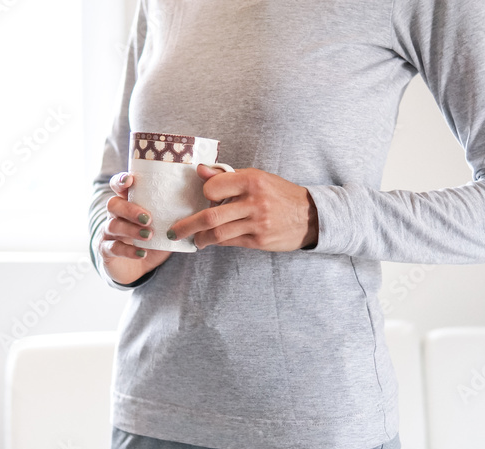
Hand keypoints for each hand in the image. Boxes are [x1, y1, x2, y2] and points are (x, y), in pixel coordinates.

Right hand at [98, 172, 171, 284]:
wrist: (139, 267)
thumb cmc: (153, 240)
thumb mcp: (166, 224)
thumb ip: (177, 211)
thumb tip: (204, 196)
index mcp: (128, 202)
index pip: (118, 186)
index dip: (121, 181)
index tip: (131, 180)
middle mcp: (115, 215)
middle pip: (113, 204)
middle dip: (130, 209)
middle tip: (149, 218)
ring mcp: (108, 233)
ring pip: (113, 226)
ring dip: (131, 230)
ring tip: (149, 235)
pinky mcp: (107, 251)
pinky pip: (113, 248)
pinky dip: (128, 251)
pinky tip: (142, 253)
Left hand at [168, 165, 318, 250]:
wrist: (310, 216)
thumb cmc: (280, 194)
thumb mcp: (257, 177)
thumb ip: (227, 176)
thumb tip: (200, 170)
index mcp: (252, 180)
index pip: (213, 187)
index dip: (205, 194)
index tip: (203, 198)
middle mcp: (254, 201)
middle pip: (210, 216)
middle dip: (187, 226)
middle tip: (174, 231)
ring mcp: (257, 223)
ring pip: (218, 234)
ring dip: (200, 238)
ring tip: (194, 239)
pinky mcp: (260, 240)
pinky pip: (231, 242)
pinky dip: (217, 243)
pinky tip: (211, 242)